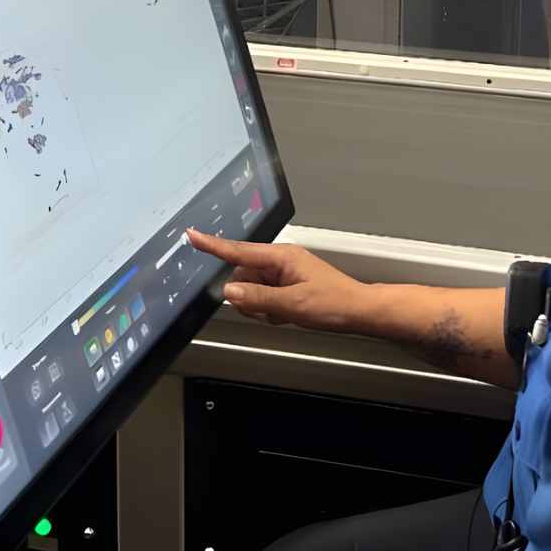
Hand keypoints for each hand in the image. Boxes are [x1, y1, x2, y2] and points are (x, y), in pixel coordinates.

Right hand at [186, 230, 367, 330]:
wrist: (358, 310)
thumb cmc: (334, 302)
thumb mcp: (292, 304)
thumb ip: (257, 297)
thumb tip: (229, 290)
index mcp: (280, 257)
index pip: (239, 250)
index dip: (213, 245)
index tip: (192, 235)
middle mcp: (280, 261)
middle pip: (243, 276)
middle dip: (248, 296)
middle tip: (270, 310)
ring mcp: (283, 273)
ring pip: (251, 289)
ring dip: (260, 306)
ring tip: (284, 313)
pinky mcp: (286, 285)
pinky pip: (263, 297)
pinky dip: (270, 309)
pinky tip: (287, 315)